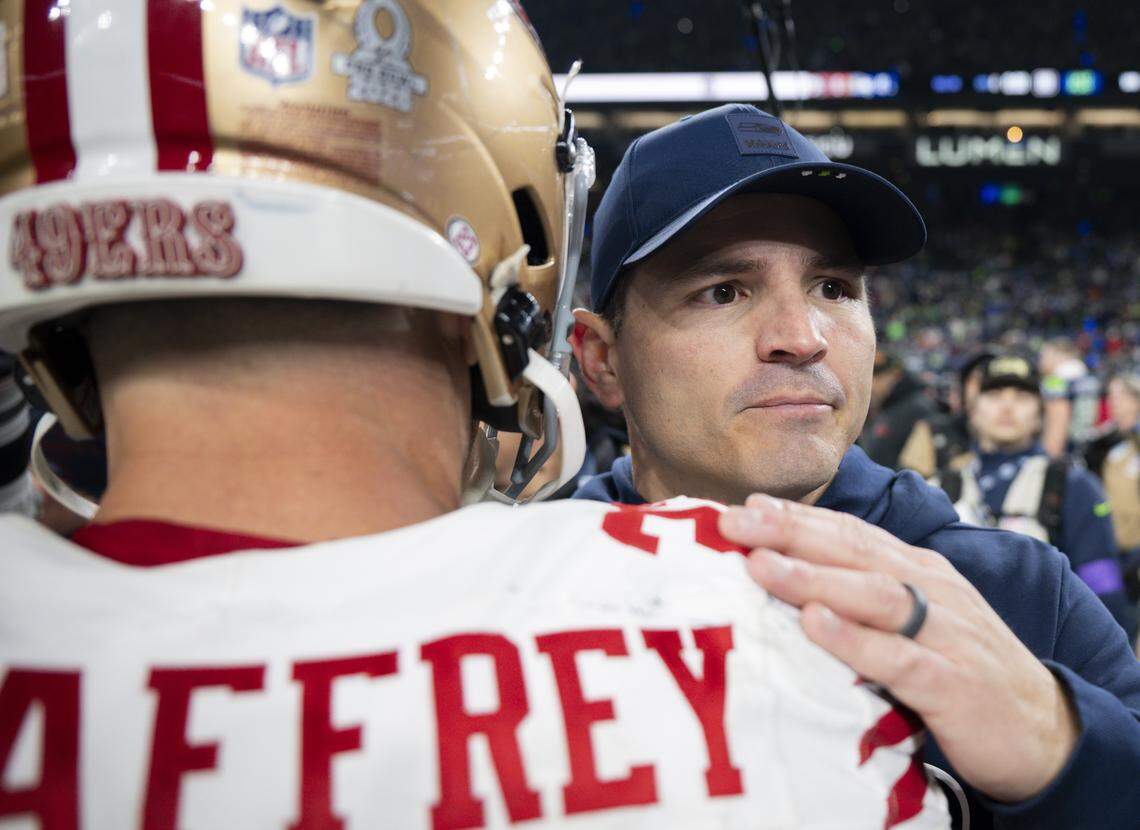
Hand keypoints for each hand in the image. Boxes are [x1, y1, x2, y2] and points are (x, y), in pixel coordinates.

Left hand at [718, 494, 1078, 803]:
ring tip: (761, 565)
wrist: (1045, 733)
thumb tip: (785, 577)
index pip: (850, 533)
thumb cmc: (956, 670)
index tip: (745, 504)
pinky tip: (814, 624)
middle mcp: (931, 590)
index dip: (798, 517)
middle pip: (854, 551)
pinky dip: (854, 640)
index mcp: (916, 571)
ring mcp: (944, 633)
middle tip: (734, 521)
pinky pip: (899, 657)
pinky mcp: (952, 683)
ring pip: (872, 594)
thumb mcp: (911, 622)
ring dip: (813, 577)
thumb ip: (860, 598)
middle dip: (790, 532)